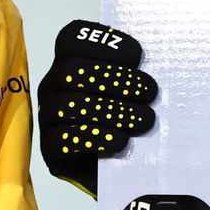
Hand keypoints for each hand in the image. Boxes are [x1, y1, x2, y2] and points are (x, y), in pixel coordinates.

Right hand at [35, 20, 156, 196]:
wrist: (121, 170)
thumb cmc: (129, 121)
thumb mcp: (133, 92)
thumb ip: (137, 74)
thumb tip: (161, 60)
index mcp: (69, 63)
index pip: (70, 39)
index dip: (102, 41)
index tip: (137, 55)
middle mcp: (53, 86)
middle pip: (71, 71)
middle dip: (115, 79)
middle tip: (150, 91)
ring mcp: (48, 118)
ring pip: (67, 105)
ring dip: (112, 110)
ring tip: (145, 119)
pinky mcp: (51, 150)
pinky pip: (63, 140)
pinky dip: (95, 138)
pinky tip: (120, 141)